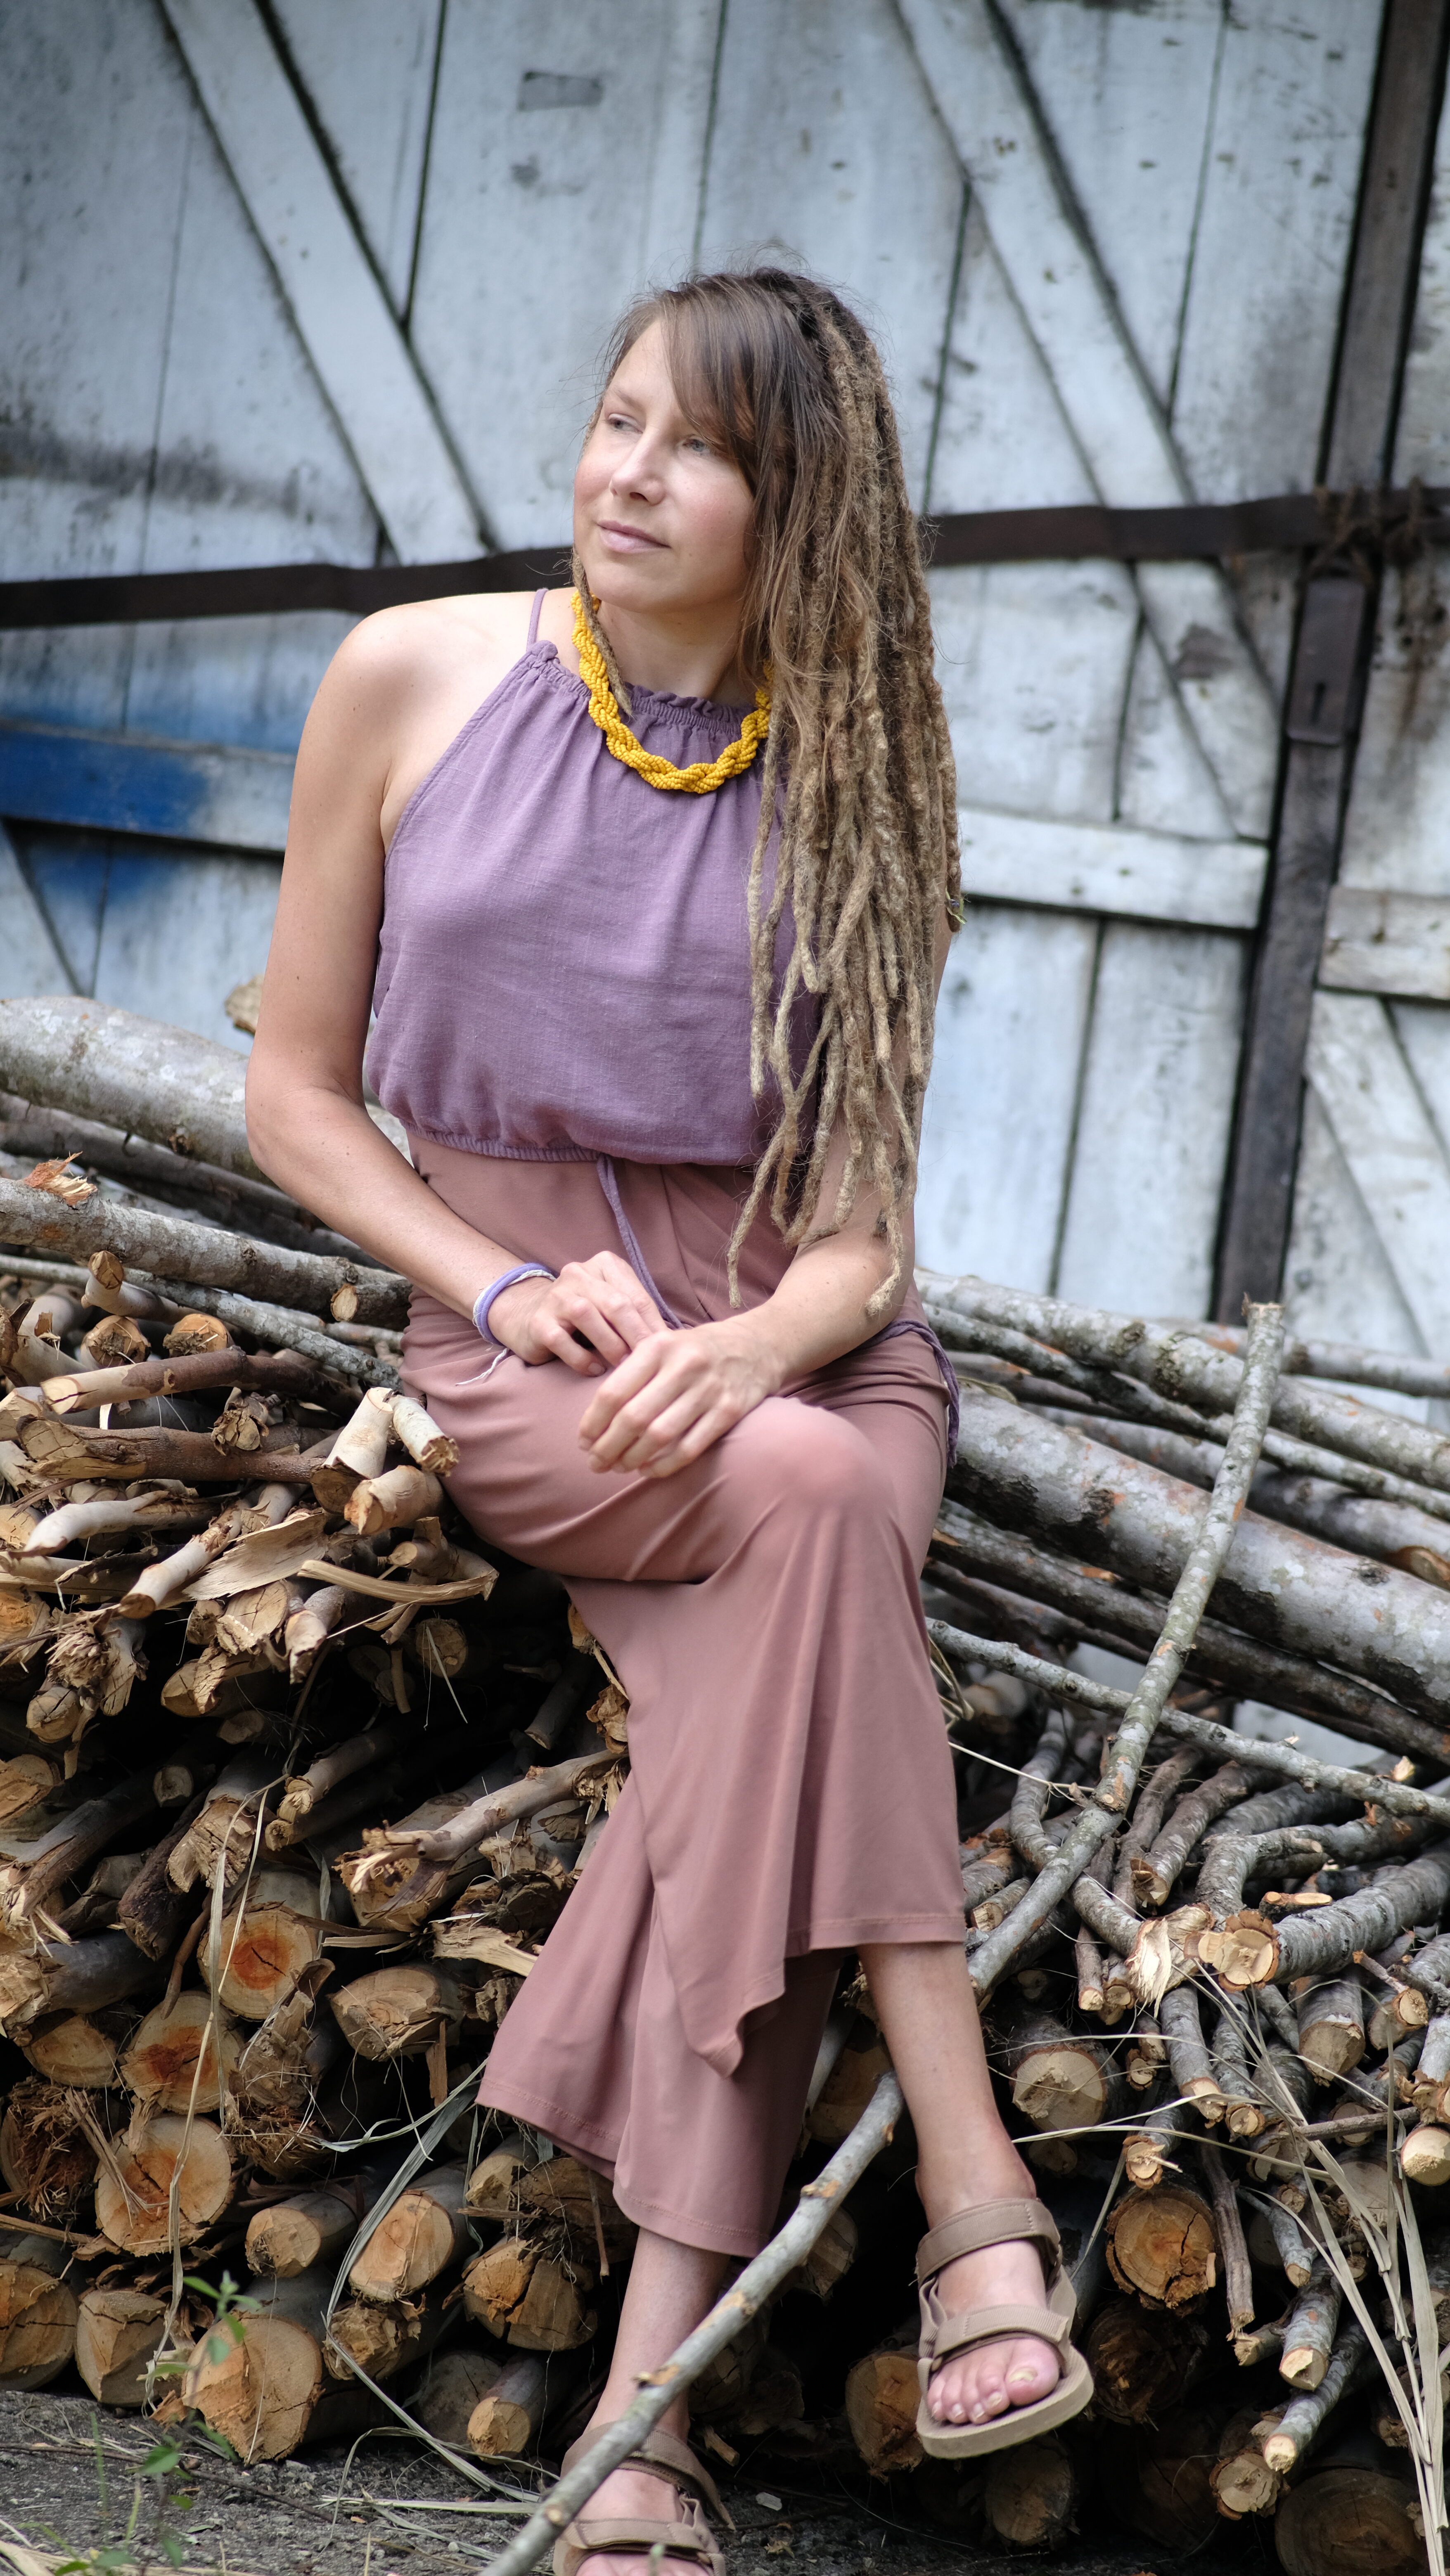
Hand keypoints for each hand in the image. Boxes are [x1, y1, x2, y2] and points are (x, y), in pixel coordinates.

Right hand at [485, 1251, 665, 1373]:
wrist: (528, 1316)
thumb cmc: (586, 1316)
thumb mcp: (613, 1307)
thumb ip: (638, 1316)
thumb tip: (675, 1341)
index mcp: (604, 1265)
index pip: (636, 1295)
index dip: (654, 1325)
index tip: (670, 1351)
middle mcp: (578, 1274)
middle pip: (615, 1303)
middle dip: (636, 1335)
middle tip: (651, 1362)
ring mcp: (555, 1296)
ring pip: (587, 1316)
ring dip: (610, 1345)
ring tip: (624, 1367)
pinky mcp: (538, 1322)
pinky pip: (562, 1341)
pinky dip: (582, 1359)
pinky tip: (596, 1371)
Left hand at [577, 1313, 785, 1476]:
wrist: (758, 1344)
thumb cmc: (697, 1350)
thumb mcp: (663, 1345)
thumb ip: (632, 1373)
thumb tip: (596, 1421)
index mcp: (658, 1347)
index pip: (613, 1392)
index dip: (593, 1423)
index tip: (583, 1442)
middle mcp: (683, 1366)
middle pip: (633, 1418)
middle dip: (608, 1447)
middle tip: (596, 1463)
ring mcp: (709, 1389)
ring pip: (659, 1436)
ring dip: (633, 1459)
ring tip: (619, 1467)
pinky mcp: (729, 1411)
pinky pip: (689, 1448)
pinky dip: (664, 1465)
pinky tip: (648, 1470)